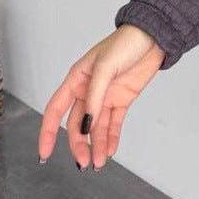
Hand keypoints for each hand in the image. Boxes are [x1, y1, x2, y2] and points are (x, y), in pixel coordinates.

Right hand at [37, 24, 165, 168]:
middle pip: (77, 124)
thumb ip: (95, 96)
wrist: (153, 36)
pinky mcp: (122, 100)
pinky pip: (114, 123)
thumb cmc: (125, 42)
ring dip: (97, 145)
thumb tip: (86, 124)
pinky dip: (112, 137)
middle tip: (84, 162)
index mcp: (76, 79)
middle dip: (79, 145)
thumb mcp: (105, 66)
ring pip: (97, 127)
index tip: (44, 153)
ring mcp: (106, 97)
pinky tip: (111, 150)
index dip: (48, 132)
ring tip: (99, 163)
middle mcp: (88, 91)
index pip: (55, 110)